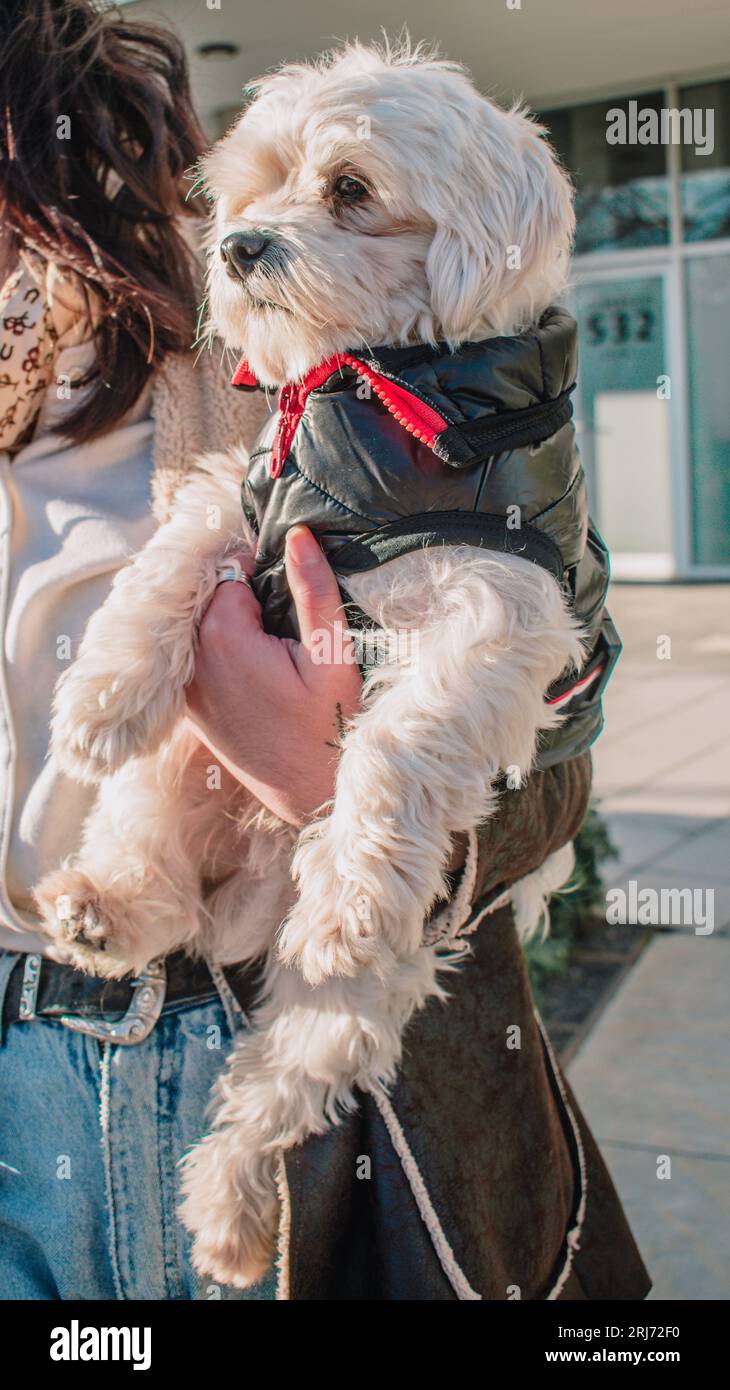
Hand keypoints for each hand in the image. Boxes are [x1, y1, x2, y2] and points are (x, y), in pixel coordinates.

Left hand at [185, 527, 361, 825]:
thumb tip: (300, 535)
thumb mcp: (332, 656)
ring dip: (231, 625)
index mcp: (223, 638)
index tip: (290, 588)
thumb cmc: (332, 727)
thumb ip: (313, 590)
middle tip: (284, 619)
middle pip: (212, 597)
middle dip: (244, 597)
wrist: (315, 796)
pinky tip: (255, 669)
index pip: (232, 571)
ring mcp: (188, 689)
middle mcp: (193, 661)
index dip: (264, 572)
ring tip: (272, 642)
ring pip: (203, 628)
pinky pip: (198, 660)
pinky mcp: (192, 710)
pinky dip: (220, 654)